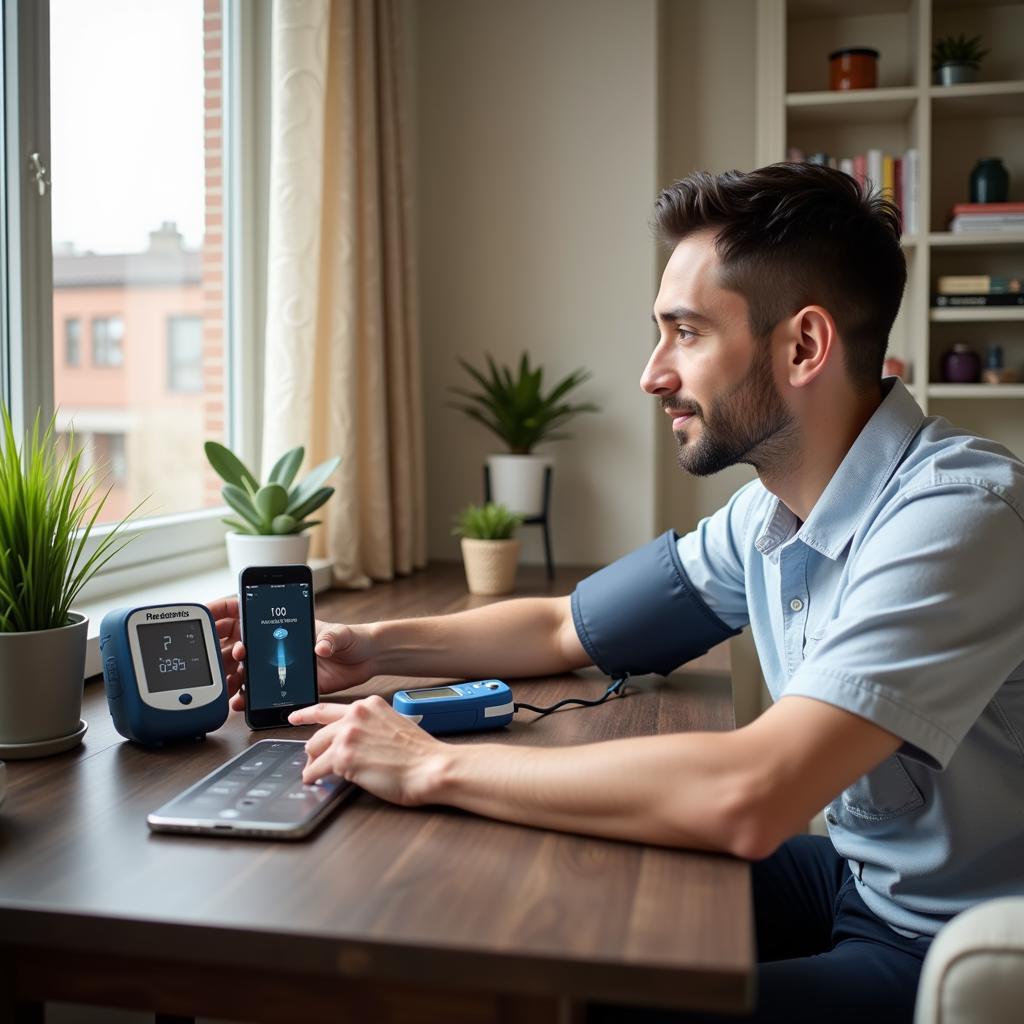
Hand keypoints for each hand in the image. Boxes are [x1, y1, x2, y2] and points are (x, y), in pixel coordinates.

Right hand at [206, 595, 380, 711]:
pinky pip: (258, 688)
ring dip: (228, 675)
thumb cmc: (353, 638)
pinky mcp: (285, 682)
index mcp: (283, 623)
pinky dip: (245, 694)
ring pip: (242, 666)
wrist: (366, 661)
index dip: (221, 610)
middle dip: (218, 648)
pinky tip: (239, 700)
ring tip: (222, 685)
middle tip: (212, 658)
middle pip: (235, 640)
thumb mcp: (342, 634)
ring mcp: (279, 662)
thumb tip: (320, 646)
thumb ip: (331, 638)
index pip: (244, 610)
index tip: (204, 615)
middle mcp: (276, 642)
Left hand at [289, 697, 447, 805]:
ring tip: (315, 774)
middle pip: (319, 733)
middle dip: (314, 750)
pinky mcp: (343, 757)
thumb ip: (370, 727)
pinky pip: (316, 769)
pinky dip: (313, 777)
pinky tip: (315, 782)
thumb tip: (353, 742)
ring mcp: (347, 735)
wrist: (430, 767)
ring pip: (313, 750)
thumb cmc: (419, 754)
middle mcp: (356, 715)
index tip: (295, 716)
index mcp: (369, 705)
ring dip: (314, 765)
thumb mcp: (393, 726)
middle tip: (313, 762)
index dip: (308, 714)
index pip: (330, 708)